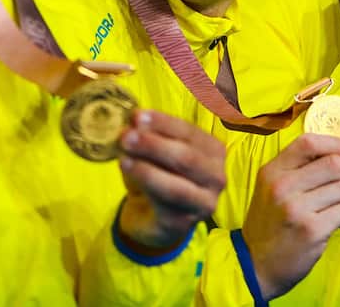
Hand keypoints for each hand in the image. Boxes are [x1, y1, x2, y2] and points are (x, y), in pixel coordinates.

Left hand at [116, 110, 226, 251]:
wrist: (155, 220)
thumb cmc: (159, 177)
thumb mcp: (154, 153)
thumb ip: (148, 136)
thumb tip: (133, 119)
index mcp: (214, 151)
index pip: (190, 132)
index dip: (163, 123)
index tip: (137, 115)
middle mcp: (217, 176)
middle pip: (187, 157)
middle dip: (154, 145)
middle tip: (126, 136)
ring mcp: (204, 202)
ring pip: (177, 184)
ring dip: (147, 168)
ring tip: (123, 157)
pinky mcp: (185, 223)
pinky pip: (165, 204)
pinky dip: (145, 186)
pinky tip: (128, 171)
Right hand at [241, 133, 339, 299]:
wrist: (254, 265)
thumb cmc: (269, 224)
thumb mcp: (270, 189)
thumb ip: (296, 169)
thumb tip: (339, 155)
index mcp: (272, 171)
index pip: (308, 142)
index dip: (335, 144)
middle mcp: (282, 186)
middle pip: (335, 164)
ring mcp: (296, 209)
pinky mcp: (311, 230)